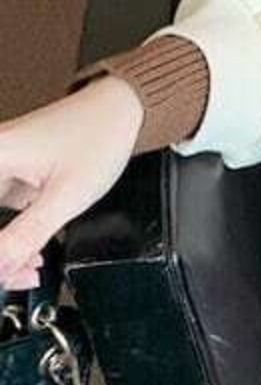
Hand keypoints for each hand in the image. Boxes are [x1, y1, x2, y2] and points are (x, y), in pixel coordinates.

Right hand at [0, 75, 143, 289]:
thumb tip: (1, 267)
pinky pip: (2, 211)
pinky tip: (30, 250)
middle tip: (17, 274)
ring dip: (5, 248)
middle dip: (0, 256)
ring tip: (28, 266)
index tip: (4, 271)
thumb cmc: (100, 134)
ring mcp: (0, 166)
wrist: (124, 110)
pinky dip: (13, 233)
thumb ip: (29, 234)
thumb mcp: (68, 194)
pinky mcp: (11, 172)